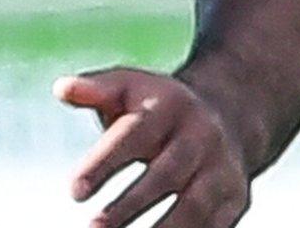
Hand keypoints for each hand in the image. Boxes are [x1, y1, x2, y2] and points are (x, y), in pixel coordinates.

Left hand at [56, 68, 249, 227]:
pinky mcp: (237, 196)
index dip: (104, 165)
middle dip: (129, 205)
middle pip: (165, 175)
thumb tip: (61, 89)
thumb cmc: (156, 104)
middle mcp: (201, 136)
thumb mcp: (126, 86)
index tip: (73, 193)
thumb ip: (94, 89)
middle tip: (94, 227)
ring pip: (194, 205)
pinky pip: (214, 224)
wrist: (228, 114)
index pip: (133, 136)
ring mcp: (223, 167)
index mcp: (168, 106)